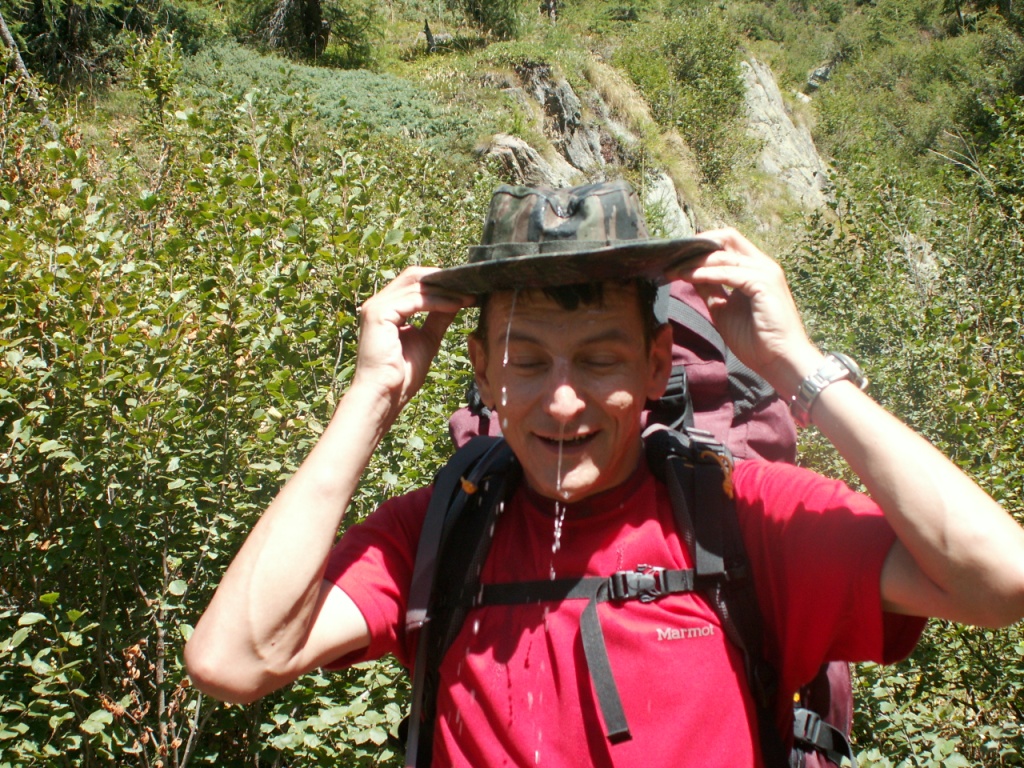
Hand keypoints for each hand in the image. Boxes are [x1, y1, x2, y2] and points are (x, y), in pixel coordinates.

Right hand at [351, 267, 473, 419]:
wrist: (385, 395)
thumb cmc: (402, 375)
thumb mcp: (427, 340)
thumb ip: (438, 318)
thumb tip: (456, 302)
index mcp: (386, 308)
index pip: (413, 283)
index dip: (439, 282)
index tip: (466, 288)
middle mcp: (378, 303)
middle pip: (413, 276)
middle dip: (443, 280)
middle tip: (470, 286)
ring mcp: (376, 307)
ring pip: (416, 285)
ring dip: (446, 291)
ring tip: (469, 297)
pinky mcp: (379, 314)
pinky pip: (415, 300)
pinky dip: (438, 301)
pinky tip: (456, 306)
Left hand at [671, 228, 822, 397]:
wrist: (779, 361)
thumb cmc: (756, 341)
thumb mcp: (723, 310)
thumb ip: (710, 290)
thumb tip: (690, 275)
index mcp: (755, 270)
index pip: (728, 243)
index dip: (702, 245)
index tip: (677, 256)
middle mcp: (762, 265)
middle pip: (727, 238)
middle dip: (697, 244)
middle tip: (671, 256)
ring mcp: (765, 272)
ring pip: (724, 255)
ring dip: (695, 261)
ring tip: (673, 269)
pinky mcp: (764, 283)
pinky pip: (728, 272)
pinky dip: (706, 273)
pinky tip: (688, 277)